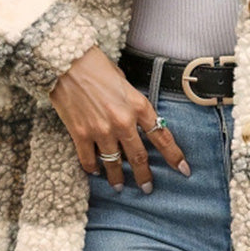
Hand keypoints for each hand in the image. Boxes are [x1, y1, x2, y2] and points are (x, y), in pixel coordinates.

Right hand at [49, 45, 190, 193]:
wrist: (66, 62)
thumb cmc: (96, 66)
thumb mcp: (124, 81)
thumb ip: (131, 102)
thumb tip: (134, 117)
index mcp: (138, 105)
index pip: (162, 136)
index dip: (174, 156)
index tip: (183, 169)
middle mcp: (123, 121)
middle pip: (139, 157)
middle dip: (145, 176)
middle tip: (147, 188)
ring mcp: (101, 130)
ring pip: (114, 163)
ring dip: (117, 178)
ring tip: (119, 187)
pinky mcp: (80, 134)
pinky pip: (89, 160)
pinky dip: (93, 168)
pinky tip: (96, 172)